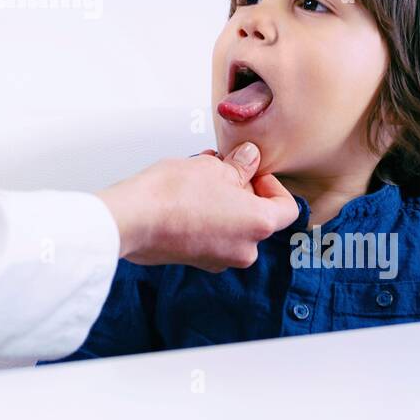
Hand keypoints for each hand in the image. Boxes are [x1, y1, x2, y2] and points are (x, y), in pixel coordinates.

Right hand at [96, 142, 299, 271]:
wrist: (132, 219)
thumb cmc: (172, 195)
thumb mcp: (213, 167)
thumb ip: (240, 165)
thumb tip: (249, 159)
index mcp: (258, 225)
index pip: (287, 208)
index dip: (272, 184)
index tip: (253, 171)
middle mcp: (244, 249)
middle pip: (258, 216)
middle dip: (242, 190)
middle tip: (222, 169)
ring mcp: (219, 259)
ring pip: (233, 226)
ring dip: (222, 201)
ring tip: (199, 177)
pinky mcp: (196, 261)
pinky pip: (213, 237)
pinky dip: (207, 217)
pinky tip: (187, 196)